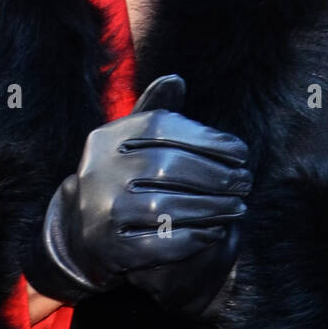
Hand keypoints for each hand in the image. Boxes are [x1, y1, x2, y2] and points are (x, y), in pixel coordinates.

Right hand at [26, 74, 250, 316]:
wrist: (82, 230)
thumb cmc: (123, 175)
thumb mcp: (130, 141)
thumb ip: (154, 110)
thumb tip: (175, 81)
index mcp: (107, 138)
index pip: (162, 128)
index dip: (207, 139)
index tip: (241, 153)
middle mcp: (99, 171)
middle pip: (168, 168)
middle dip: (216, 176)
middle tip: (245, 182)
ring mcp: (102, 211)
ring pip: (167, 207)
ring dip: (211, 207)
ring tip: (237, 206)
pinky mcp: (111, 247)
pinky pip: (160, 243)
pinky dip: (193, 238)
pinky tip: (214, 231)